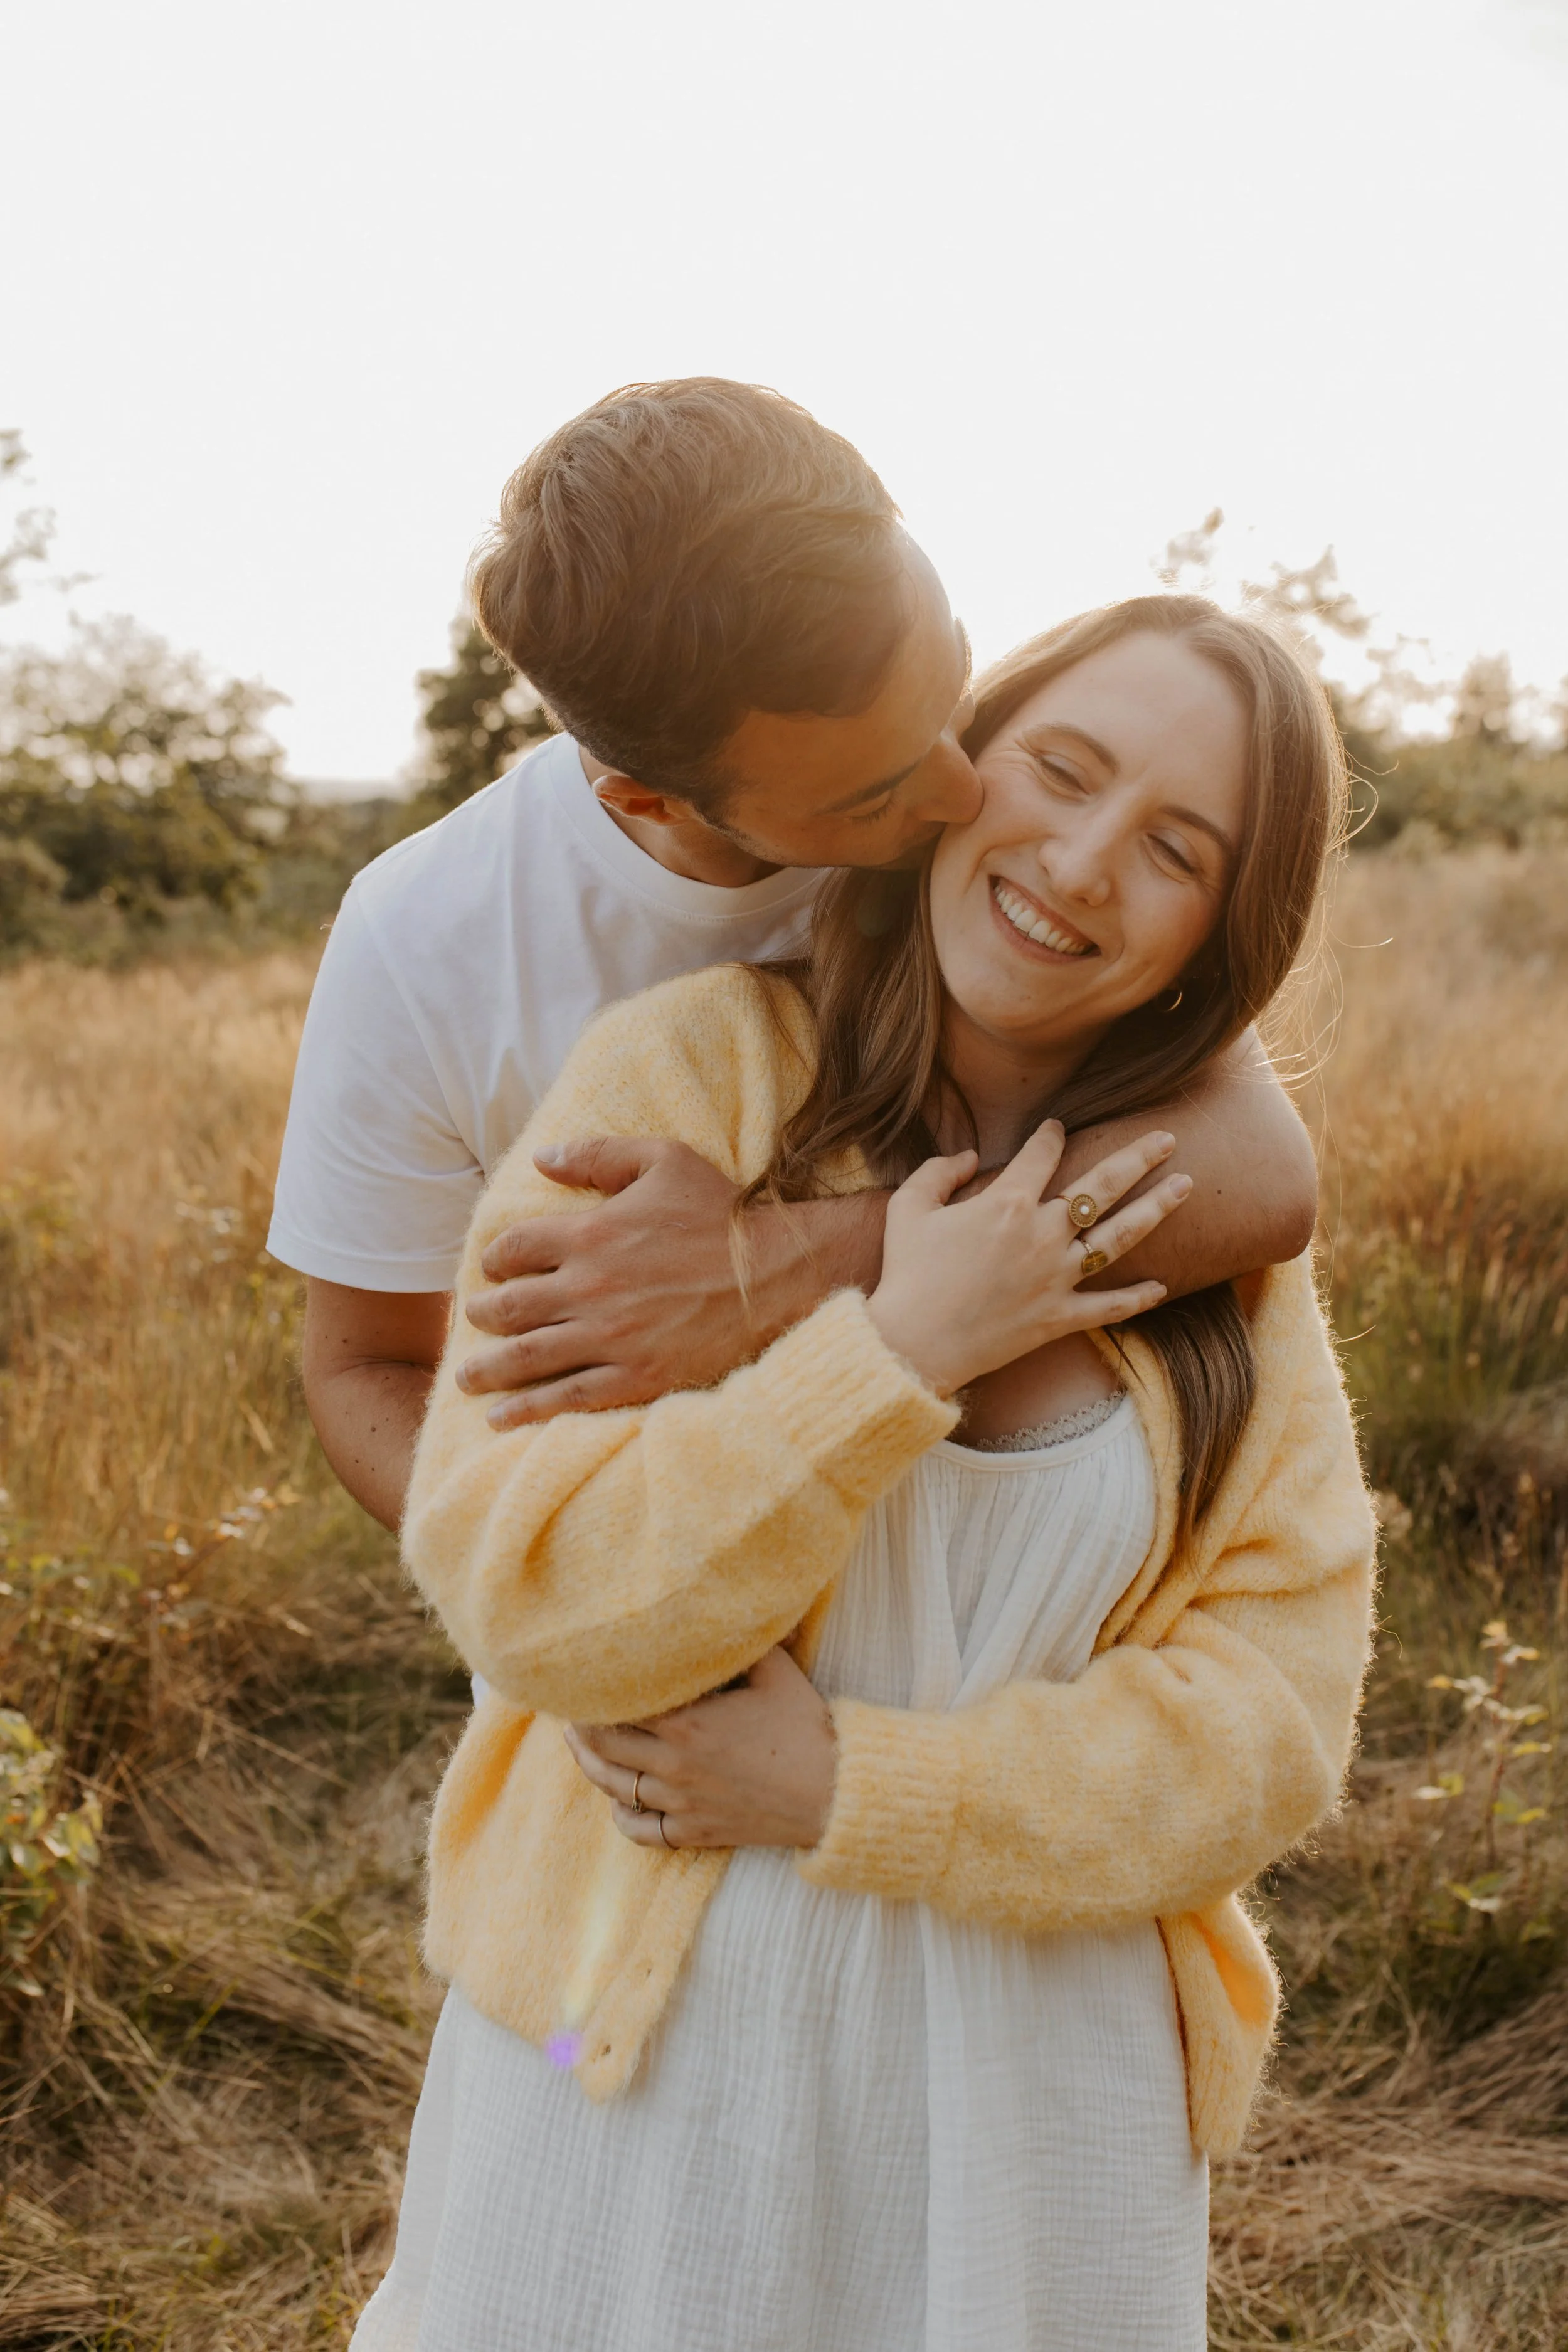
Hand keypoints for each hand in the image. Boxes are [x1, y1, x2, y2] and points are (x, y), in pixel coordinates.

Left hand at [457, 1137, 885, 1427]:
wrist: (779, 1273)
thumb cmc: (724, 1213)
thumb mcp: (664, 1161)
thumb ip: (597, 1155)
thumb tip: (541, 1158)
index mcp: (591, 1234)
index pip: (515, 1248)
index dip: (496, 1258)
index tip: (494, 1268)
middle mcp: (590, 1288)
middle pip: (510, 1307)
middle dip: (484, 1314)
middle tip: (476, 1319)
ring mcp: (611, 1337)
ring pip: (527, 1357)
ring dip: (488, 1369)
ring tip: (467, 1377)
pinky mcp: (637, 1377)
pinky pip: (568, 1398)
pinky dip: (528, 1410)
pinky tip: (501, 1418)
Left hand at [563, 1647, 837, 1850]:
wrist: (836, 1793)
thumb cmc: (806, 1727)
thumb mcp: (775, 1670)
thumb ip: (738, 1640)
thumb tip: (719, 1607)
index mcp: (686, 1723)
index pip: (617, 1705)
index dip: (594, 1690)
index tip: (582, 1675)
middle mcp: (673, 1766)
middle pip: (603, 1746)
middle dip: (582, 1724)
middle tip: (573, 1705)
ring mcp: (681, 1805)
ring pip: (614, 1788)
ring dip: (590, 1764)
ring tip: (579, 1743)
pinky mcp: (695, 1833)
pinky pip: (641, 1831)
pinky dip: (622, 1816)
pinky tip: (617, 1801)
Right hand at [866, 1121, 1189, 1396]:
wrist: (913, 1343)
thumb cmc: (906, 1273)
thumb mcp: (908, 1208)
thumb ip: (939, 1172)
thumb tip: (971, 1157)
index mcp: (1007, 1202)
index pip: (1043, 1154)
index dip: (1051, 1135)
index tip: (1057, 1128)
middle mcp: (1043, 1234)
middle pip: (1103, 1185)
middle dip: (1139, 1157)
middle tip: (1167, 1138)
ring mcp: (1057, 1277)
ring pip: (1120, 1235)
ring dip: (1157, 1208)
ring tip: (1186, 1185)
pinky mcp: (1059, 1317)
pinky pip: (1108, 1307)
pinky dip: (1137, 1298)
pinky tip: (1162, 1286)